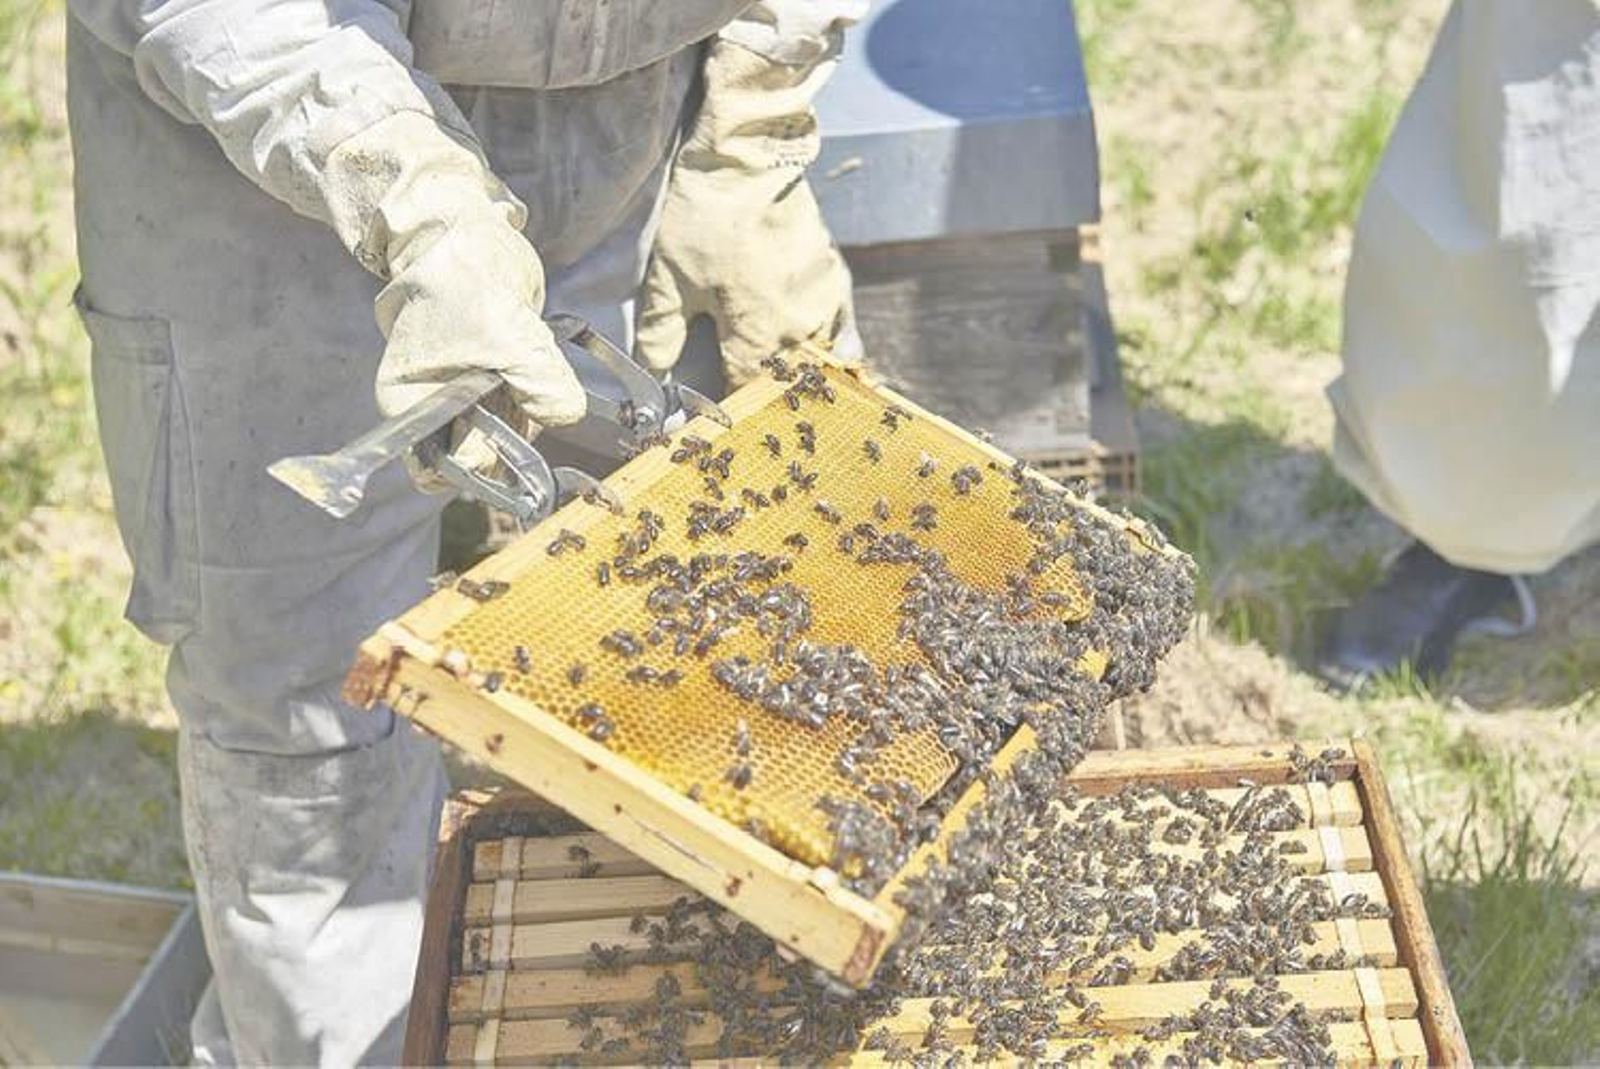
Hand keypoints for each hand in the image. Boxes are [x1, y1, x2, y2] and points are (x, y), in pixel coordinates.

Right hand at [336, 114, 585, 485]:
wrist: (469, 237)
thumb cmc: (466, 284)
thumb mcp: (510, 338)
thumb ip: (543, 386)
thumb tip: (565, 416)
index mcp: (413, 408)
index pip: (442, 471)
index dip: (480, 466)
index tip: (511, 436)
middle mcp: (436, 410)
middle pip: (479, 458)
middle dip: (512, 440)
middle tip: (527, 396)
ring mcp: (468, 397)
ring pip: (507, 436)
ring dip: (530, 415)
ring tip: (529, 365)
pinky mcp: (497, 381)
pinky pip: (524, 409)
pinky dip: (540, 398)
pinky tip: (539, 365)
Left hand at [634, 43, 857, 385]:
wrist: (751, 157)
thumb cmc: (707, 216)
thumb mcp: (670, 278)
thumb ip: (662, 333)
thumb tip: (654, 373)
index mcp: (757, 338)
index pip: (745, 395)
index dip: (729, 410)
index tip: (717, 418)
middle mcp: (799, 330)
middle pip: (786, 385)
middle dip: (767, 398)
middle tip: (752, 408)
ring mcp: (825, 306)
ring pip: (820, 364)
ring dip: (803, 379)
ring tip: (788, 391)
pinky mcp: (836, 279)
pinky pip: (843, 332)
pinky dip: (835, 351)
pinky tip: (830, 362)